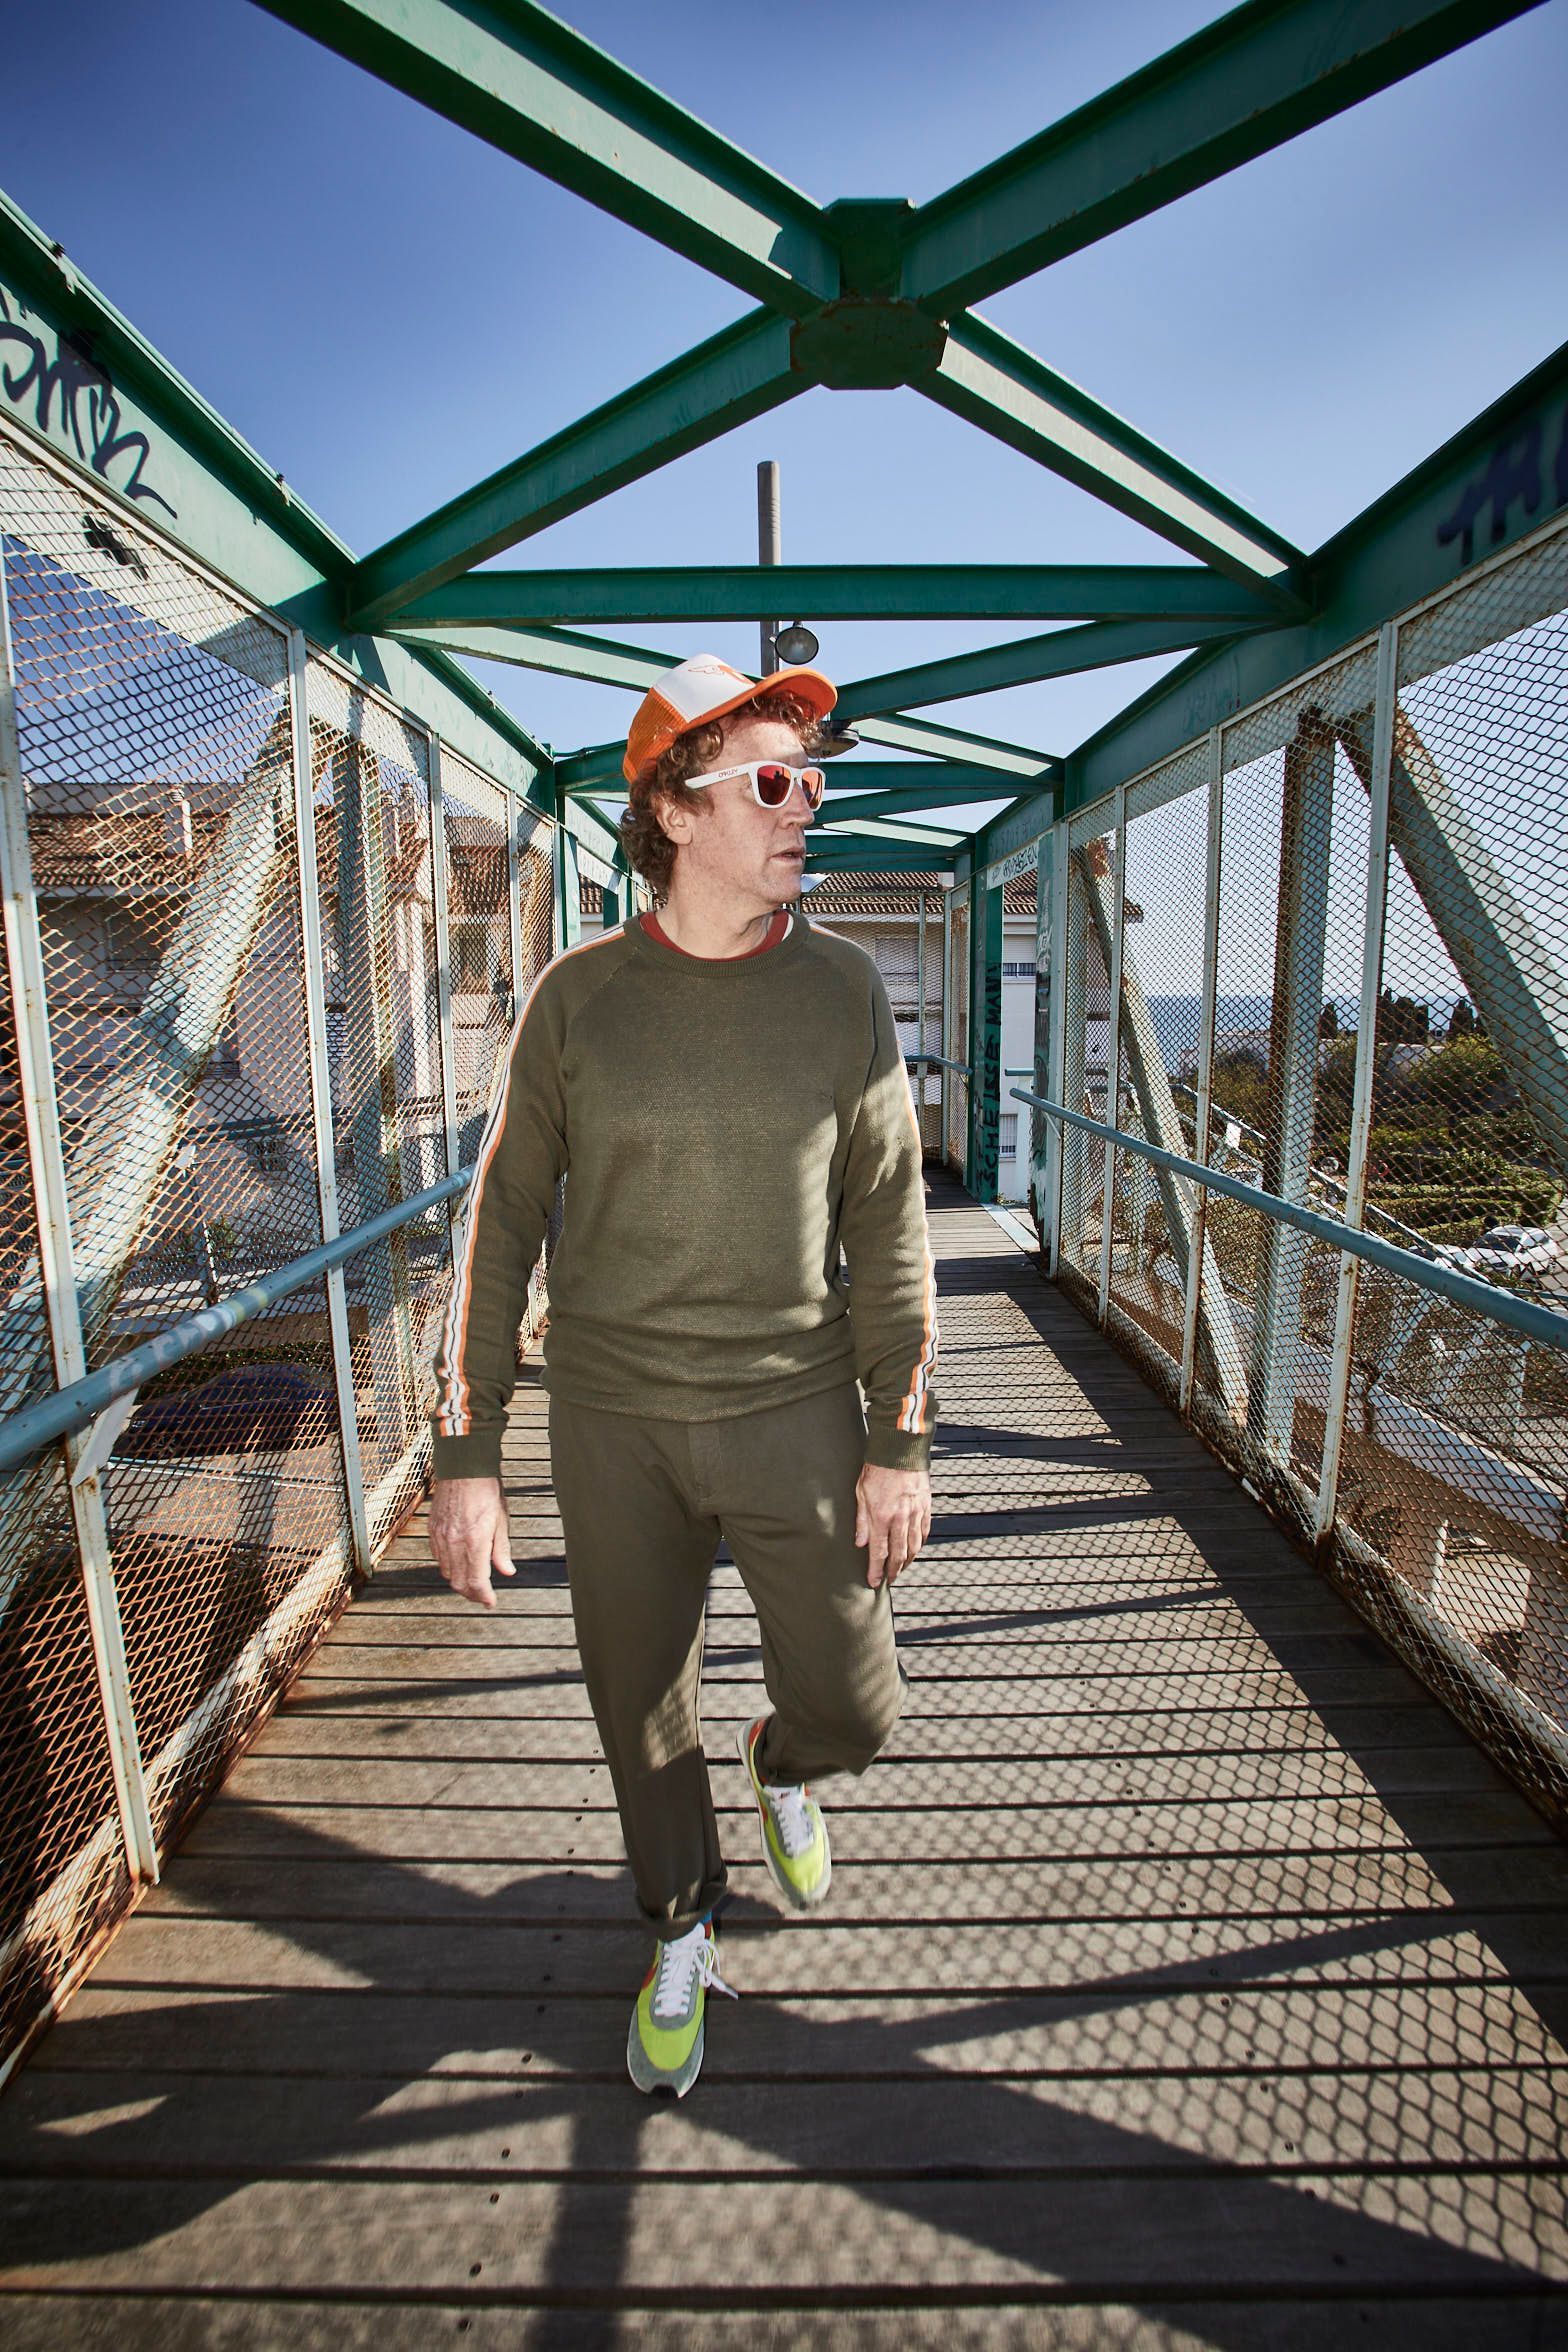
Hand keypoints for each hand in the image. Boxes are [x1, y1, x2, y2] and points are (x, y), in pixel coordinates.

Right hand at [428, 1475, 514, 1609]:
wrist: (463, 1467)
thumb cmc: (486, 1491)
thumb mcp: (501, 1520)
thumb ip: (501, 1549)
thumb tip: (507, 1572)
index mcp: (474, 1542)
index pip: (477, 1582)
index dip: (484, 1597)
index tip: (491, 1602)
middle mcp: (454, 1543)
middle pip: (458, 1582)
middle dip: (471, 1593)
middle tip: (483, 1596)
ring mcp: (440, 1537)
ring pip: (447, 1572)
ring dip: (459, 1581)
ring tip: (473, 1581)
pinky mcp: (432, 1530)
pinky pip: (438, 1557)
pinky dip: (449, 1566)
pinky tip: (459, 1562)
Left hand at [854, 1462, 931, 1589]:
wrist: (900, 1451)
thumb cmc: (876, 1470)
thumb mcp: (861, 1494)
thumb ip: (861, 1521)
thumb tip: (860, 1544)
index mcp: (881, 1517)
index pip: (879, 1552)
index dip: (876, 1570)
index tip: (873, 1581)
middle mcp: (900, 1519)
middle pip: (898, 1554)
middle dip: (893, 1570)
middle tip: (889, 1579)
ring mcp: (915, 1514)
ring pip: (914, 1546)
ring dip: (907, 1560)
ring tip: (901, 1568)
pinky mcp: (925, 1507)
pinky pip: (924, 1532)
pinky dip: (919, 1544)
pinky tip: (915, 1549)